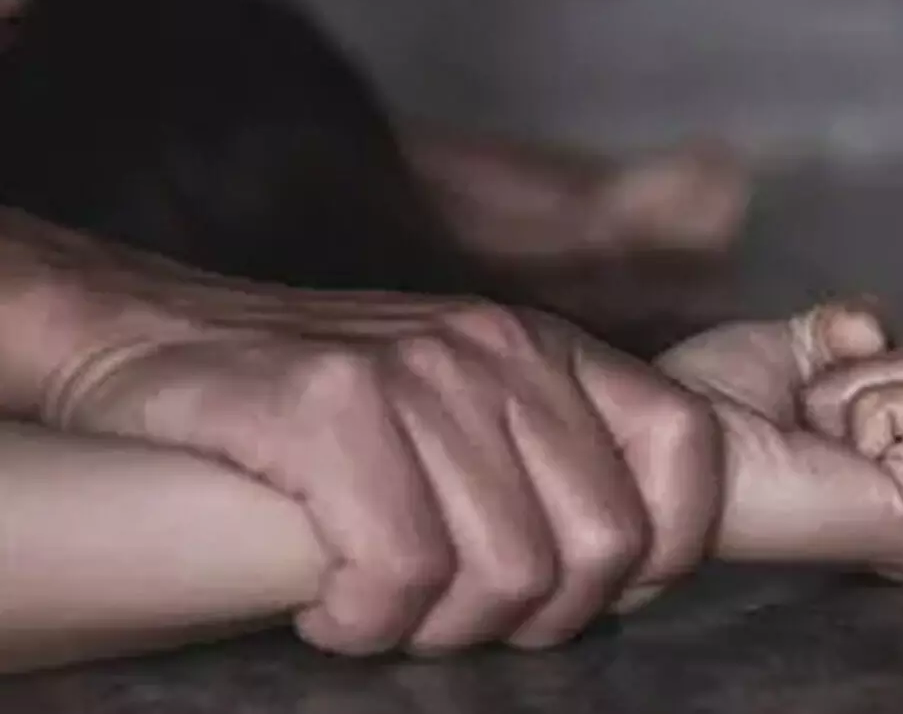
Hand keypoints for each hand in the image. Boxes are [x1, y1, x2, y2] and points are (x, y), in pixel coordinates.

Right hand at [42, 290, 721, 655]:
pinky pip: (400, 572)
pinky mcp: (328, 405)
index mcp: (547, 349)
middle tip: (454, 614)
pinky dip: (363, 622)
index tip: (597, 593)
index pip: (685, 442)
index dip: (668, 545)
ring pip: (504, 574)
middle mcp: (497, 349)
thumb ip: (550, 457)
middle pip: (599, 544)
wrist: (154, 336)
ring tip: (381, 606)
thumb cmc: (323, 404)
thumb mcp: (463, 402)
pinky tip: (327, 605)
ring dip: (436, 629)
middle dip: (533, 618)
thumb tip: (634, 563)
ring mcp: (416, 372)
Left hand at [657, 300, 902, 582]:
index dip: (857, 359)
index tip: (801, 401)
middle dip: (861, 369)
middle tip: (801, 415)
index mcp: (887, 465)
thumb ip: (851, 330)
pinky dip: (874, 397)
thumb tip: (873, 333)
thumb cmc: (712, 404)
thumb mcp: (799, 346)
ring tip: (806, 428)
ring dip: (858, 384)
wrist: (680, 439)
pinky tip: (823, 440)